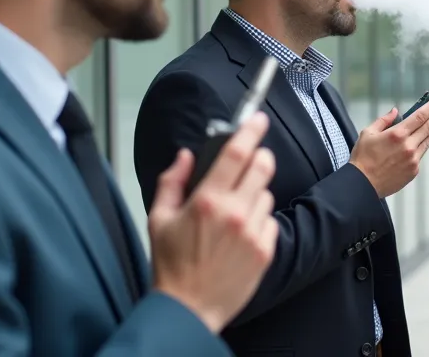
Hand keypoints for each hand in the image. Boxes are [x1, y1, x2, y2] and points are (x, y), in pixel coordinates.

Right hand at [148, 111, 278, 332]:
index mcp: (207, 201)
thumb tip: (187, 156)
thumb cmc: (171, 266)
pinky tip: (240, 233)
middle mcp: (234, 213)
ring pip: (266, 194)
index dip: (251, 130)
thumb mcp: (158, 218)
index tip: (258, 120)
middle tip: (249, 161)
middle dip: (259, 157)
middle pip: (263, 166)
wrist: (188, 309)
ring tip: (234, 211)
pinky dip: (259, 220)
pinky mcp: (265, 251)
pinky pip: (270, 221)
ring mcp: (253, 233)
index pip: (237, 153)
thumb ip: (172, 181)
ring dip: (254, 193)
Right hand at [349, 95, 428, 196]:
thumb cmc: (362, 158)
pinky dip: (422, 144)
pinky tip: (421, 140)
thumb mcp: (367, 133)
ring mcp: (413, 159)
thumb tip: (395, 111)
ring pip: (428, 140)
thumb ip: (383, 120)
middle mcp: (408, 146)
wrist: (363, 185)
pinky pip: (421, 153)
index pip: (420, 117)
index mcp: (397, 134)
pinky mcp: (414, 170)